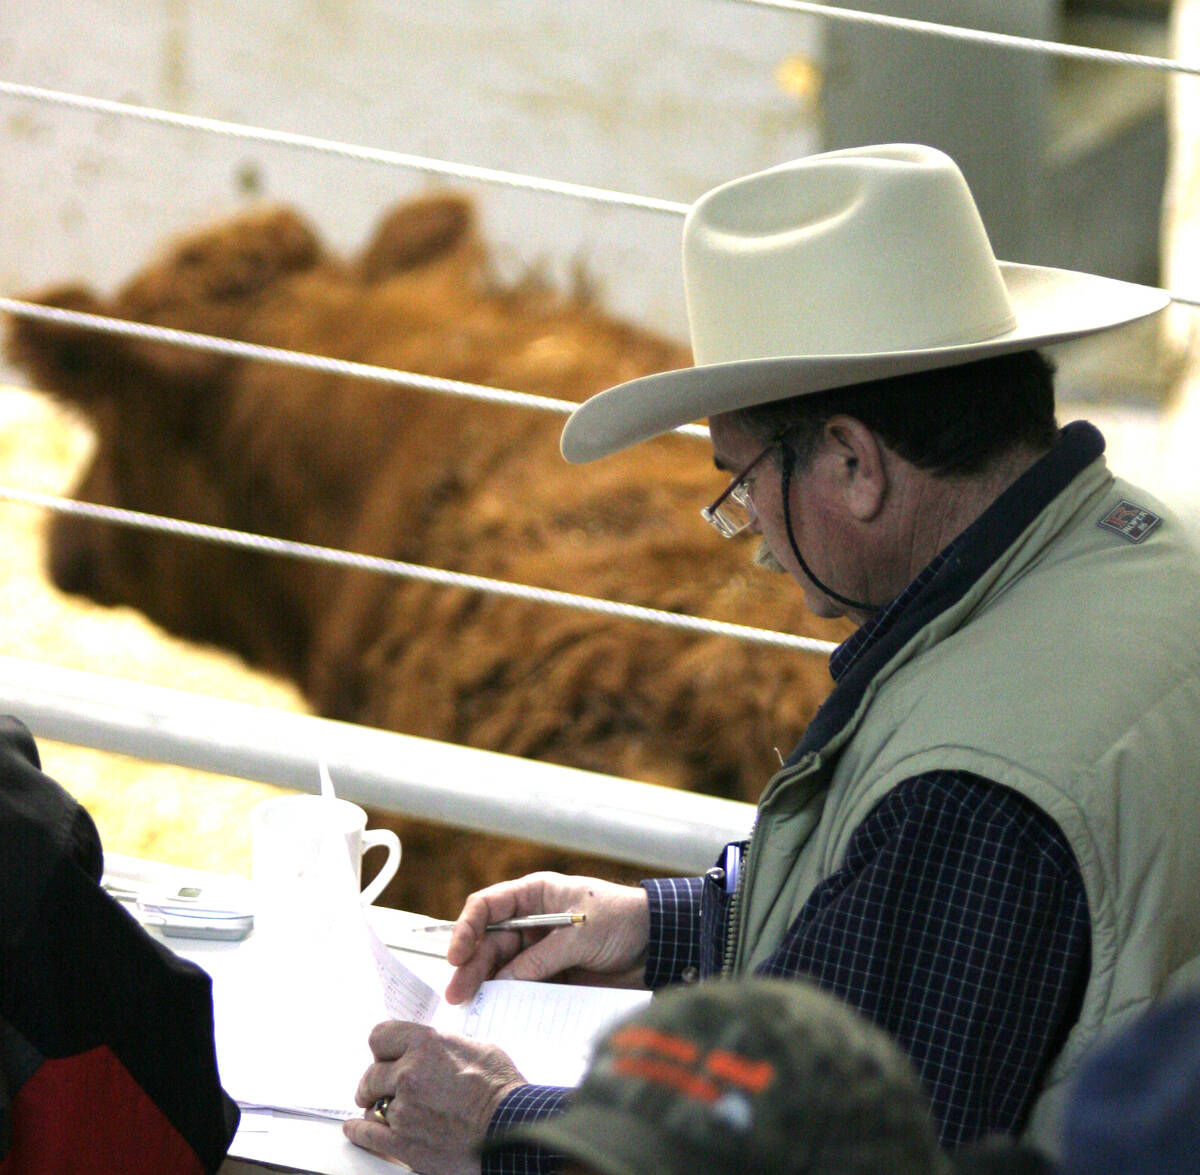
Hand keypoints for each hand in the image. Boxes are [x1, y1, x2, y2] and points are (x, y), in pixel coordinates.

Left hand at [343, 1021, 524, 1174]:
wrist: (509, 1126)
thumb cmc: (500, 1088)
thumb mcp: (477, 1048)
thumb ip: (446, 1046)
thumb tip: (436, 1049)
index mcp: (426, 1045)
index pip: (380, 1036)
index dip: (382, 1047)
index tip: (383, 1055)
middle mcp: (408, 1074)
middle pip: (370, 1073)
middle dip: (376, 1080)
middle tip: (380, 1086)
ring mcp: (403, 1110)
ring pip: (371, 1104)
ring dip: (377, 1106)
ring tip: (384, 1109)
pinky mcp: (402, 1142)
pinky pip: (367, 1134)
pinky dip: (359, 1130)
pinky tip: (355, 1127)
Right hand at [443, 872, 650, 1004]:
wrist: (659, 945)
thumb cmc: (622, 921)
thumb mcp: (581, 934)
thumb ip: (542, 958)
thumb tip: (505, 983)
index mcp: (535, 896)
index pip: (488, 907)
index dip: (466, 928)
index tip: (455, 956)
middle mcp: (531, 922)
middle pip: (489, 943)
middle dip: (471, 966)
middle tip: (457, 996)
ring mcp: (540, 952)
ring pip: (502, 969)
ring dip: (486, 987)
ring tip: (470, 1010)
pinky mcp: (553, 978)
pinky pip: (524, 989)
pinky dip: (511, 1002)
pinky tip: (498, 1016)